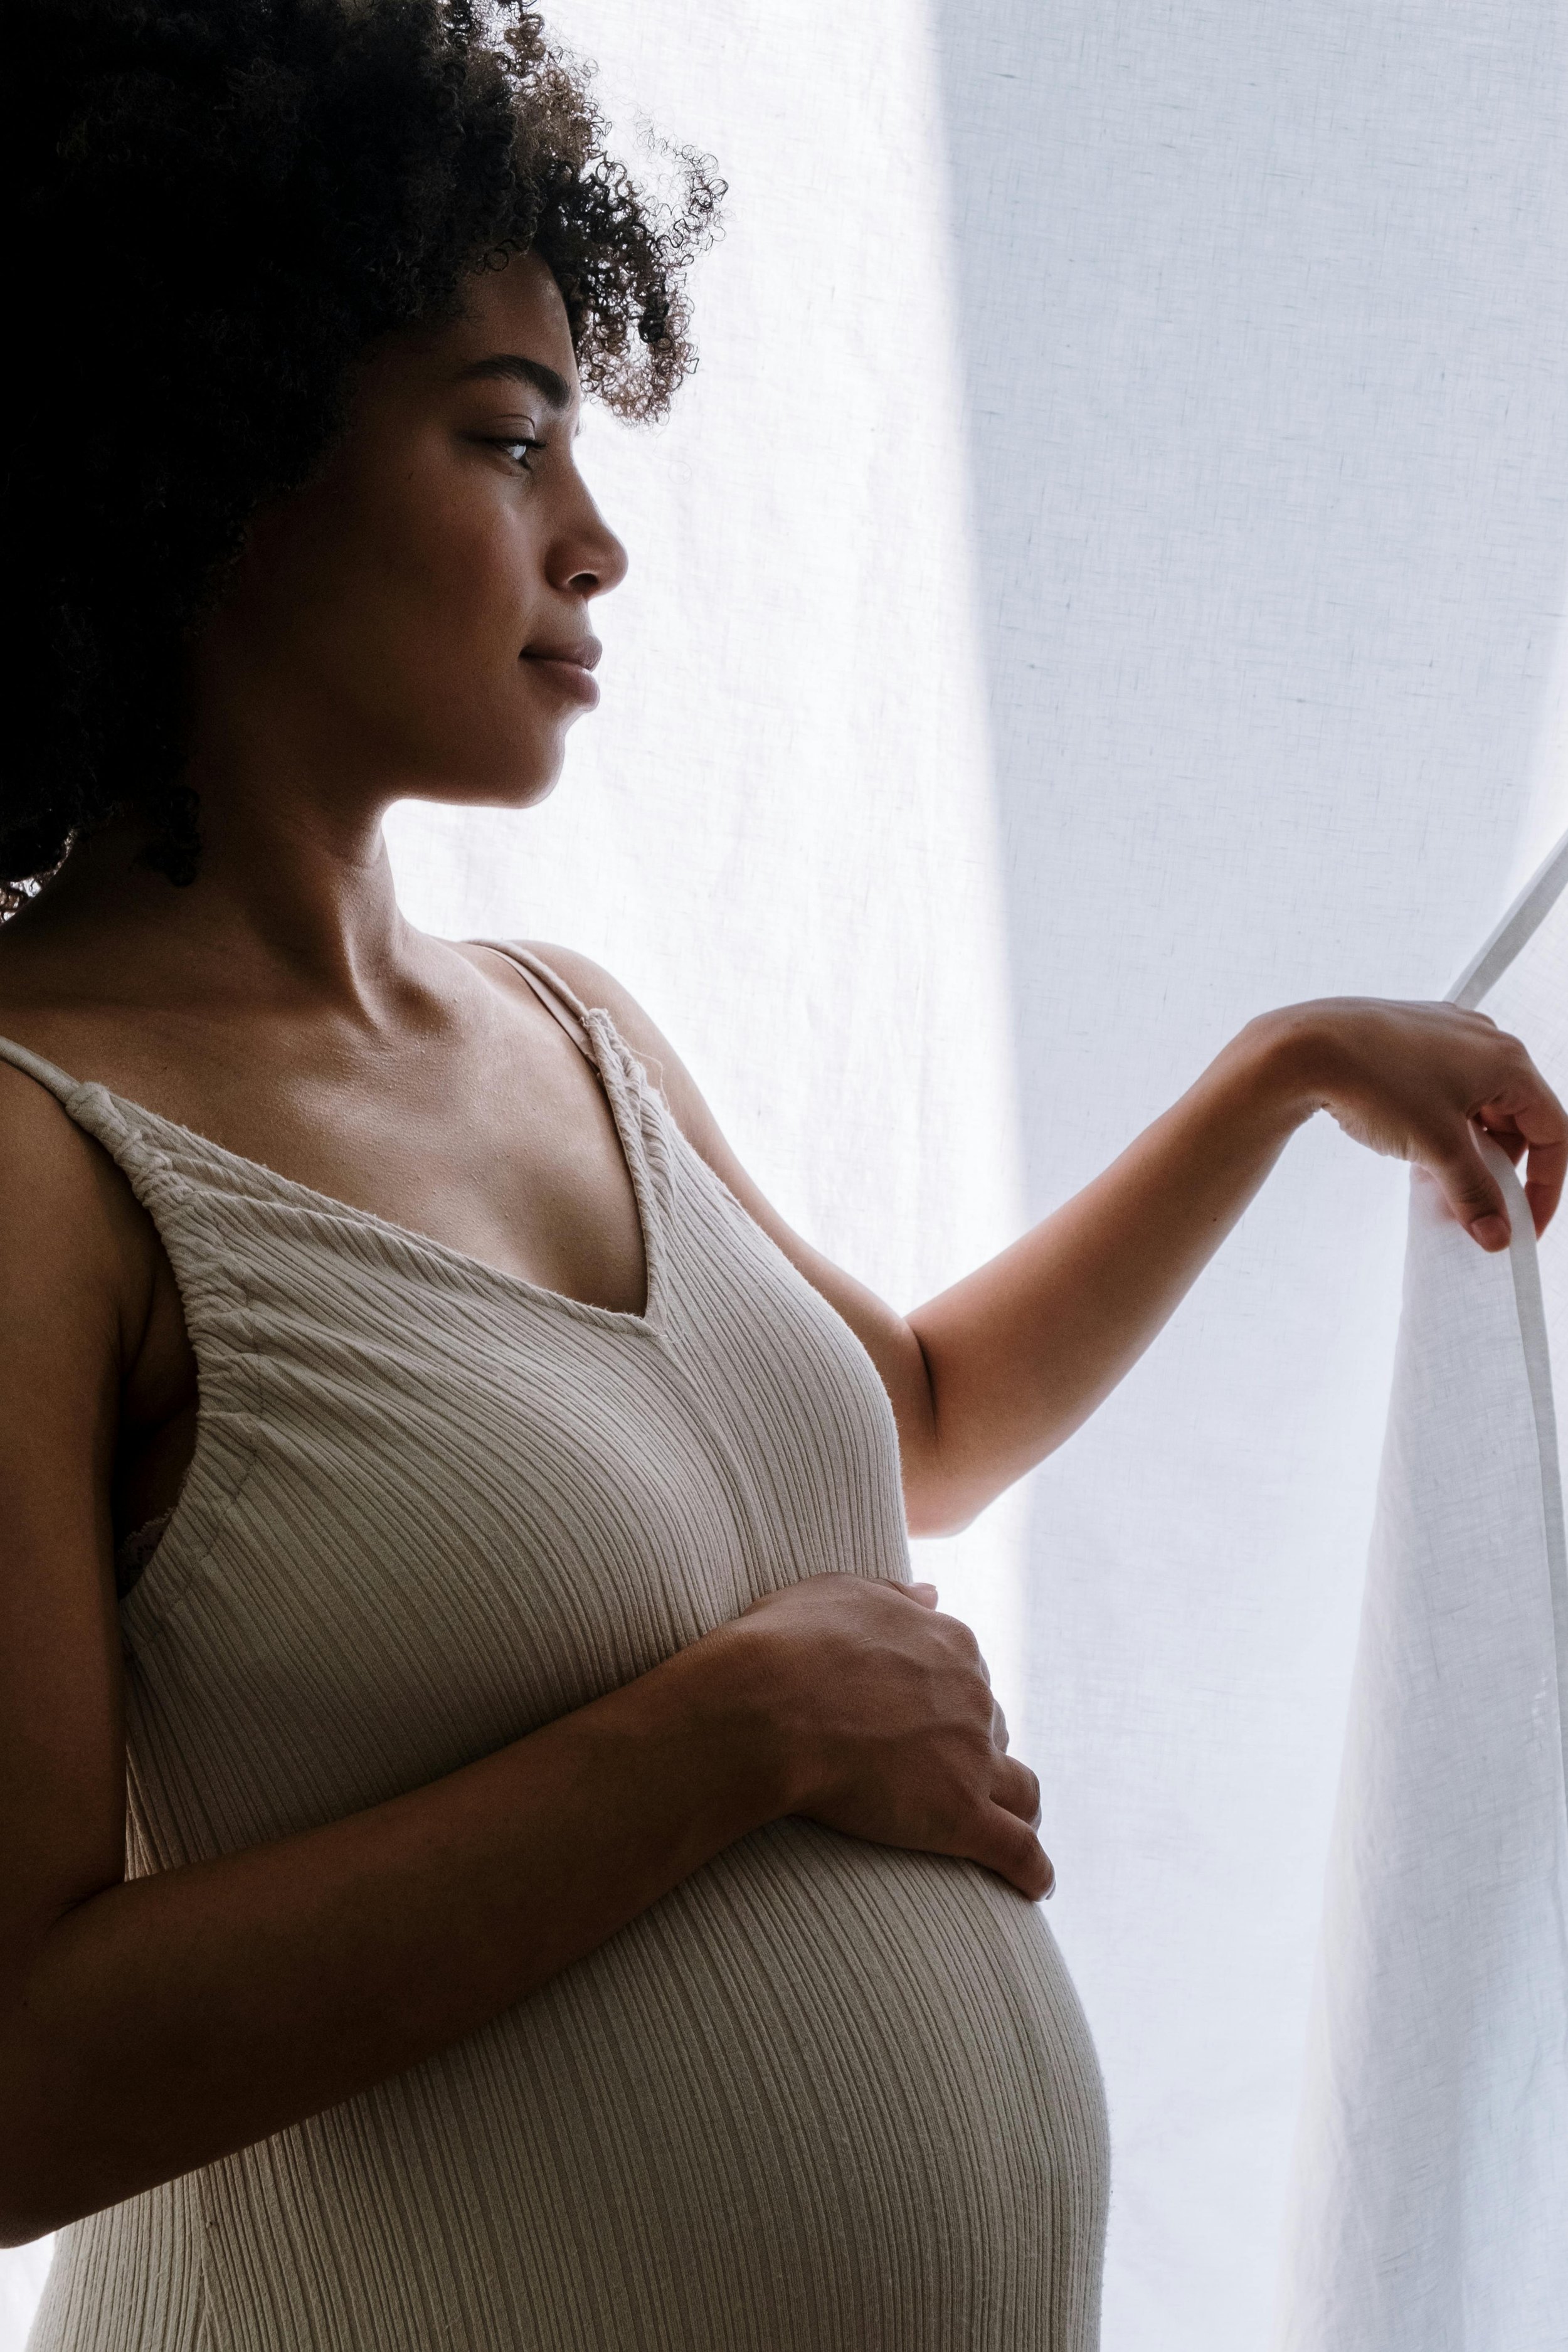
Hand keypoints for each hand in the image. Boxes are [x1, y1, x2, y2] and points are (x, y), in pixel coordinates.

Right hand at [719, 1574, 1051, 1900]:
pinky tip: (1036, 1887)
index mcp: (949, 1643)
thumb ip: (895, 1595)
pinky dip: (1033, 1871)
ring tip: (1005, 1826)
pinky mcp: (961, 1815)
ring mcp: (971, 1757)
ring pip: (1021, 1788)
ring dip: (1017, 1805)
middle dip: (972, 1750)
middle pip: (990, 1729)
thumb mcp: (840, 1592)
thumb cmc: (786, 1646)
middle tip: (936, 1775)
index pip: (970, 1675)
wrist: (765, 1707)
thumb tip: (934, 1593)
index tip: (927, 1721)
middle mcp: (973, 1696)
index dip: (949, 1701)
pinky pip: (1019, 1851)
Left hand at [1262, 998, 1566, 1249]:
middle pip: (1517, 1118)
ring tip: (1440, 1179)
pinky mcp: (1413, 1040)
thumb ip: (1474, 1194)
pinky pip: (1446, 1090)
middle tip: (1475, 1204)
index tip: (1524, 1224)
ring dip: (1469, 1148)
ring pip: (1478, 1105)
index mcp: (1509, 1062)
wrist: (1302, 1047)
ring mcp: (1448, 1036)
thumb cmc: (1377, 1083)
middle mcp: (1485, 1041)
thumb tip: (1497, 1236)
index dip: (1544, 1185)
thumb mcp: (1437, 1149)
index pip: (1553, 1133)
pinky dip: (1442, 1125)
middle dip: (1501, 1167)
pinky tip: (1415, 1148)